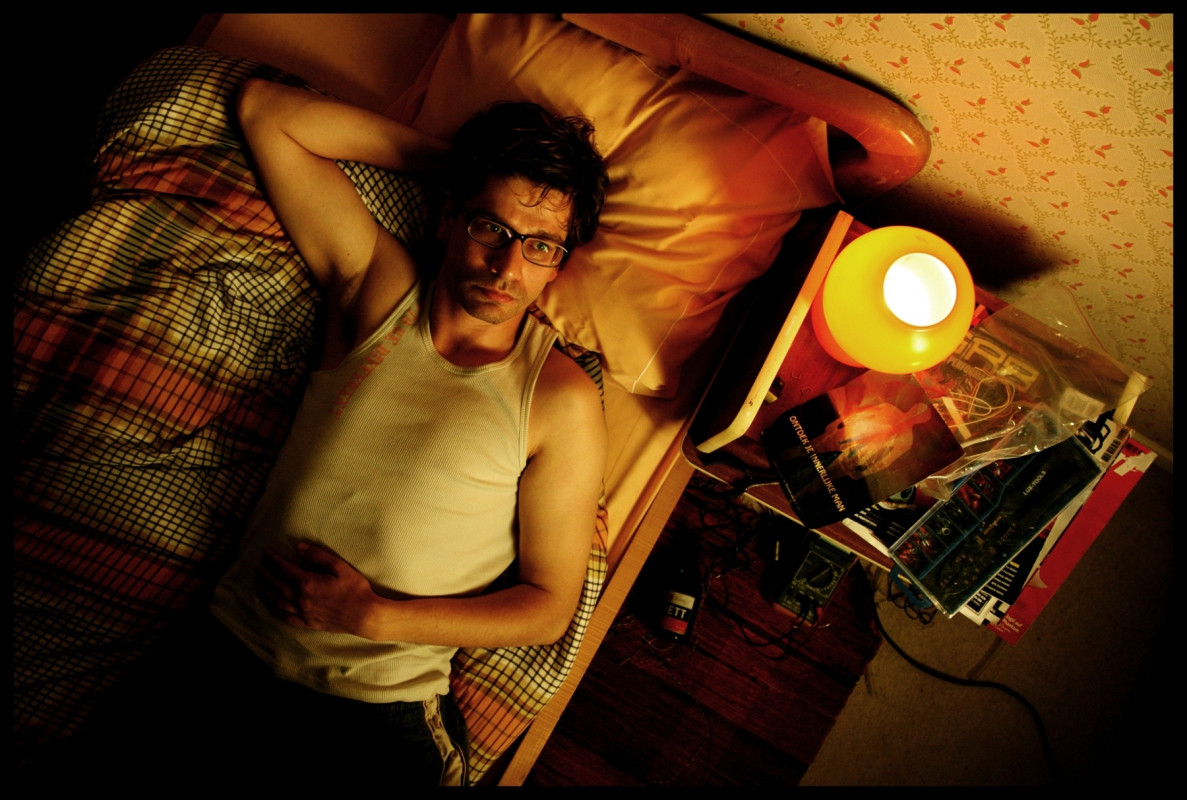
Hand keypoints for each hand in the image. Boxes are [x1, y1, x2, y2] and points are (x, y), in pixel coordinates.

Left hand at [255, 541, 377, 636]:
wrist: (364, 615)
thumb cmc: (355, 589)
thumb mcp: (340, 567)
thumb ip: (318, 556)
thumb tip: (300, 548)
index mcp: (308, 582)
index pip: (285, 569)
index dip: (274, 560)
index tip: (266, 553)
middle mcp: (302, 598)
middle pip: (277, 585)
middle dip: (265, 574)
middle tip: (258, 567)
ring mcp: (304, 612)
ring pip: (278, 601)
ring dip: (266, 591)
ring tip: (259, 584)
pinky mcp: (309, 623)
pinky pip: (287, 617)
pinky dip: (277, 610)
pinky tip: (274, 606)